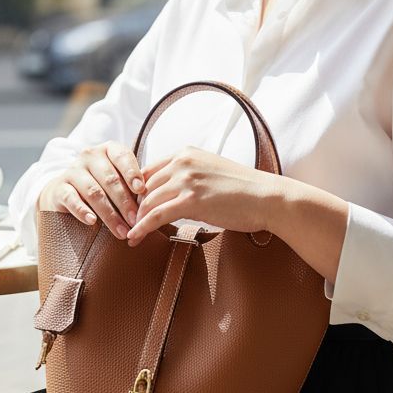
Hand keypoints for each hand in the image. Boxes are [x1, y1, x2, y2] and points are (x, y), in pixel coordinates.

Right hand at [37, 141, 147, 240]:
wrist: (66, 191)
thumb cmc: (102, 186)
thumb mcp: (118, 180)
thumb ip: (132, 187)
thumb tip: (150, 204)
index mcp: (108, 150)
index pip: (122, 157)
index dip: (133, 173)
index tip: (142, 191)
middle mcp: (89, 156)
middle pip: (110, 179)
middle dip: (125, 202)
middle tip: (135, 221)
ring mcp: (72, 171)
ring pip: (94, 192)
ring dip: (109, 214)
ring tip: (121, 231)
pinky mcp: (59, 188)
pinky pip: (72, 199)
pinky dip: (82, 211)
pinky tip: (92, 221)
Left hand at [126, 146, 274, 246]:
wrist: (267, 197)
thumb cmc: (245, 190)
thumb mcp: (212, 172)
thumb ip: (190, 177)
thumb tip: (175, 193)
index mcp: (186, 154)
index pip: (148, 171)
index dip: (137, 191)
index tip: (131, 208)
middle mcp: (182, 162)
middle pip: (143, 187)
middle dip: (132, 207)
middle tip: (124, 224)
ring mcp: (186, 180)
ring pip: (146, 202)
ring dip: (134, 220)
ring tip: (127, 234)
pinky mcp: (190, 200)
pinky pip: (155, 216)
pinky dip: (141, 228)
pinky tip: (134, 238)